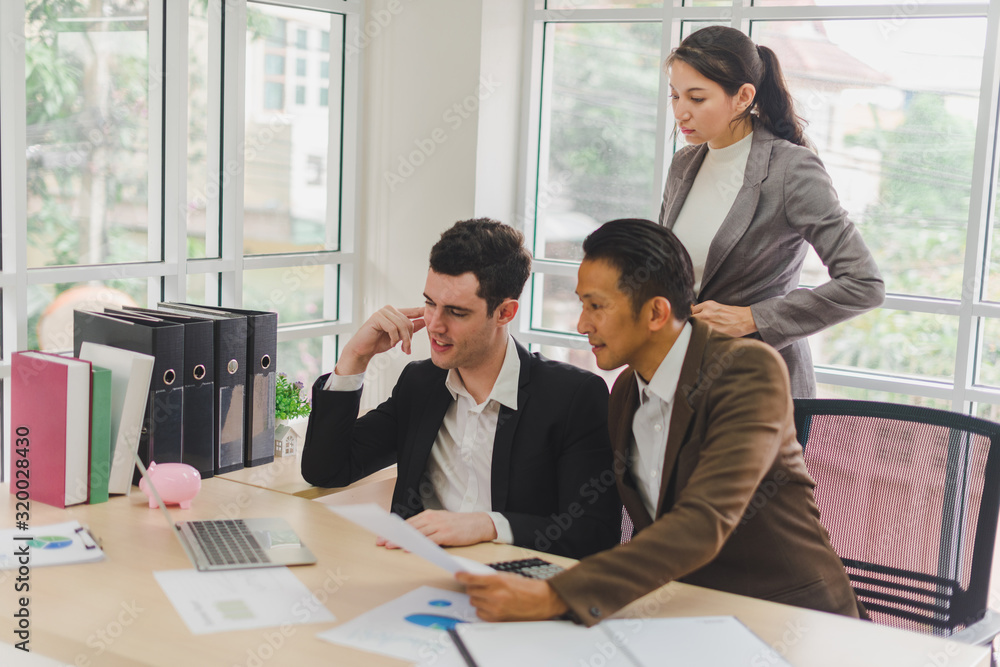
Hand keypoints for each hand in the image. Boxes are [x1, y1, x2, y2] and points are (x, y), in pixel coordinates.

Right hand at [335, 305, 425, 374]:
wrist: (363, 350)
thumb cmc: (379, 342)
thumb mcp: (398, 336)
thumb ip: (409, 329)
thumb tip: (424, 322)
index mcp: (395, 312)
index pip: (413, 311)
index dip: (422, 312)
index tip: (433, 312)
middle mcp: (389, 309)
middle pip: (408, 322)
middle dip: (409, 338)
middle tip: (407, 349)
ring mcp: (382, 312)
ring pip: (402, 325)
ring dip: (403, 340)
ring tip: (401, 348)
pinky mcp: (377, 318)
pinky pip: (393, 328)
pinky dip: (394, 338)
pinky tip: (391, 344)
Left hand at [376, 510, 497, 547]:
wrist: (479, 523)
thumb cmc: (459, 525)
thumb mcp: (441, 521)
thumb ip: (427, 527)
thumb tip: (411, 536)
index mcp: (430, 514)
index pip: (408, 522)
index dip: (394, 529)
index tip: (382, 535)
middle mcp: (432, 518)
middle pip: (409, 527)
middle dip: (393, 535)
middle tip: (381, 541)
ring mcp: (439, 526)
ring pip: (416, 533)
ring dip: (402, 540)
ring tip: (390, 545)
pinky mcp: (446, 534)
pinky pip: (429, 540)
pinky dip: (418, 544)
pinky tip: (409, 548)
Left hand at [456, 572, 568, 621]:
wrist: (542, 600)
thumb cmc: (527, 588)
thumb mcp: (508, 577)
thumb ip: (491, 578)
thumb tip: (476, 579)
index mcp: (498, 581)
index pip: (473, 579)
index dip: (463, 577)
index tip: (458, 575)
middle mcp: (495, 595)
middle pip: (471, 592)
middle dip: (473, 588)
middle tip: (479, 586)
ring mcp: (496, 608)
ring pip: (475, 602)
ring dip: (478, 599)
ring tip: (489, 596)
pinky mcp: (497, 618)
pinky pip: (480, 613)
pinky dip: (483, 609)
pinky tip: (491, 605)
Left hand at [691, 301, 756, 336]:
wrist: (747, 319)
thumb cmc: (735, 314)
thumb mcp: (718, 307)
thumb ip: (707, 310)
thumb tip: (698, 315)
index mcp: (708, 305)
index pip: (692, 310)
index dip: (693, 316)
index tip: (694, 319)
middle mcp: (706, 313)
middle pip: (691, 319)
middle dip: (693, 323)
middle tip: (697, 327)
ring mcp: (709, 323)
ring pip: (695, 327)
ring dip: (696, 330)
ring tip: (702, 332)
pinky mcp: (713, 332)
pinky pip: (702, 335)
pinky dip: (703, 336)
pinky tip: (707, 336)